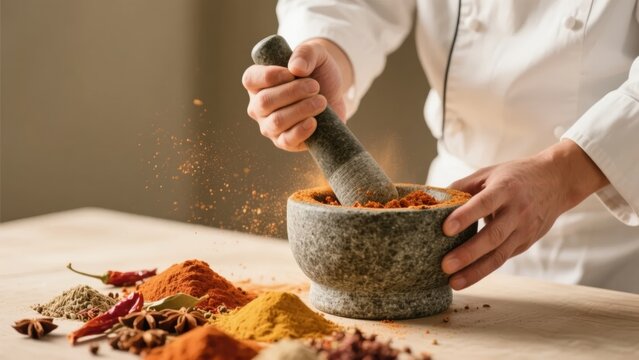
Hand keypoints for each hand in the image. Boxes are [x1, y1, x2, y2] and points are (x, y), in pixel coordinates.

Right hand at [242, 38, 351, 151]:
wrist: (335, 94)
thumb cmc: (318, 72)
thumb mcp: (316, 54)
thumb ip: (306, 53)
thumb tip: (296, 68)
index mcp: (258, 82)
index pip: (251, 80)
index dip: (270, 76)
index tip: (292, 73)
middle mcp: (258, 106)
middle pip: (264, 102)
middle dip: (292, 93)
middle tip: (315, 86)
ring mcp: (270, 126)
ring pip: (276, 122)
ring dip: (301, 110)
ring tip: (321, 101)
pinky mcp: (285, 141)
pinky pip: (286, 141)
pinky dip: (301, 131)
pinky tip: (314, 121)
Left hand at [441, 140, 608, 289]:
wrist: (557, 181)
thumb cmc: (515, 176)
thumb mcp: (489, 173)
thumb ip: (461, 186)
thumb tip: (432, 201)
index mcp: (505, 189)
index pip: (484, 204)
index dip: (466, 217)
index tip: (446, 229)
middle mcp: (517, 211)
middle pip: (493, 236)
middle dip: (468, 253)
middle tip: (445, 266)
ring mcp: (524, 230)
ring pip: (499, 255)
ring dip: (475, 272)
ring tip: (453, 282)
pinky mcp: (525, 243)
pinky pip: (502, 258)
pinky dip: (484, 270)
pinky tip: (465, 278)